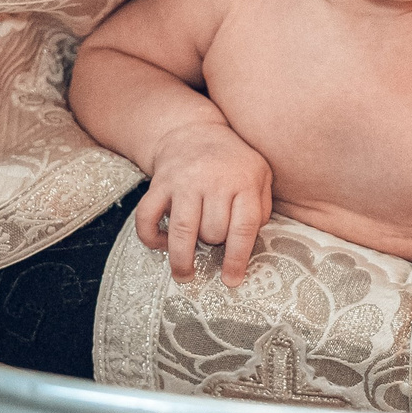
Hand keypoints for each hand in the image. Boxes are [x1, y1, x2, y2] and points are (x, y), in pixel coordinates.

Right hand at [135, 122, 270, 284]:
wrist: (195, 132)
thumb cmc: (232, 162)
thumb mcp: (260, 175)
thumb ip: (263, 206)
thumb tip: (252, 242)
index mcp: (244, 180)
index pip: (243, 227)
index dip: (237, 258)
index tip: (231, 280)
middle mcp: (213, 180)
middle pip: (213, 232)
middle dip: (213, 245)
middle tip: (213, 243)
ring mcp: (184, 181)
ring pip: (183, 231)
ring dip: (182, 259)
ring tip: (185, 275)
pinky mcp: (159, 183)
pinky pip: (148, 217)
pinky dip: (150, 237)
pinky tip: (160, 245)